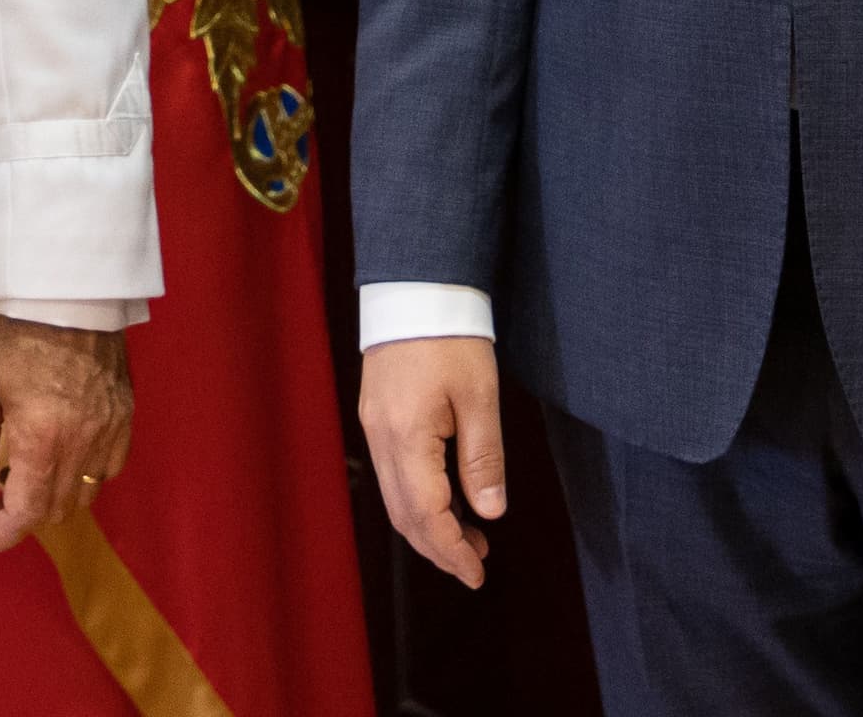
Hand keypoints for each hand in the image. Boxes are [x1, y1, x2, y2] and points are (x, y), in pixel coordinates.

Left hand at [0, 315, 131, 557]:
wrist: (67, 289)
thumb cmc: (15, 333)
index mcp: (43, 438)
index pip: (26, 512)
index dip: (1, 537)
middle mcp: (83, 443)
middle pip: (55, 510)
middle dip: (19, 518)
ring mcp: (110, 431)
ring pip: (83, 494)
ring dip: (51, 499)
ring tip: (23, 480)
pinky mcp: (125, 416)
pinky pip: (109, 468)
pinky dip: (84, 477)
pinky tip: (62, 458)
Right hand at [359, 335, 505, 587]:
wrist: (414, 287)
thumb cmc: (452, 336)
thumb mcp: (480, 396)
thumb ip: (483, 459)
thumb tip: (489, 513)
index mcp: (406, 436)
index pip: (427, 513)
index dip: (451, 550)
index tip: (477, 574)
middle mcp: (381, 439)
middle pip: (403, 515)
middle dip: (438, 548)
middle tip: (475, 566)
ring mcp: (373, 428)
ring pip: (395, 498)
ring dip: (428, 526)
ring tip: (470, 538)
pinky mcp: (376, 417)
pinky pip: (393, 475)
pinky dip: (418, 500)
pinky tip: (447, 501)